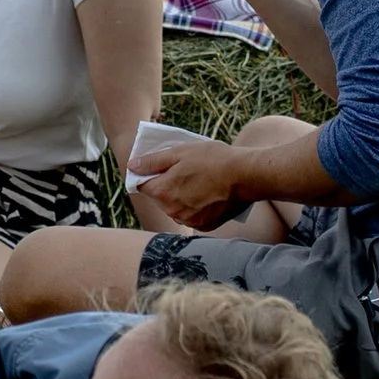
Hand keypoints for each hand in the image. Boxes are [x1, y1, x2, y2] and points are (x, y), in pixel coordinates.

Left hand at [127, 134, 244, 230]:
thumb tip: (132, 166)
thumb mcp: (178, 153)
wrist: (245, 176)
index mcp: (163, 192)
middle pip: (159, 198)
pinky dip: (194, 207)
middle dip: (166, 185)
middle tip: (183, 170)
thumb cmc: (212, 160)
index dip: (149, 174)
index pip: (143, 186)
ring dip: (180, 197)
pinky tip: (206, 193)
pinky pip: (191, 216)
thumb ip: (152, 162)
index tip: (161, 166)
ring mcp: (190, 220)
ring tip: (197, 181)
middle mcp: (173, 211)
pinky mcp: (205, 226)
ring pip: (175, 208)